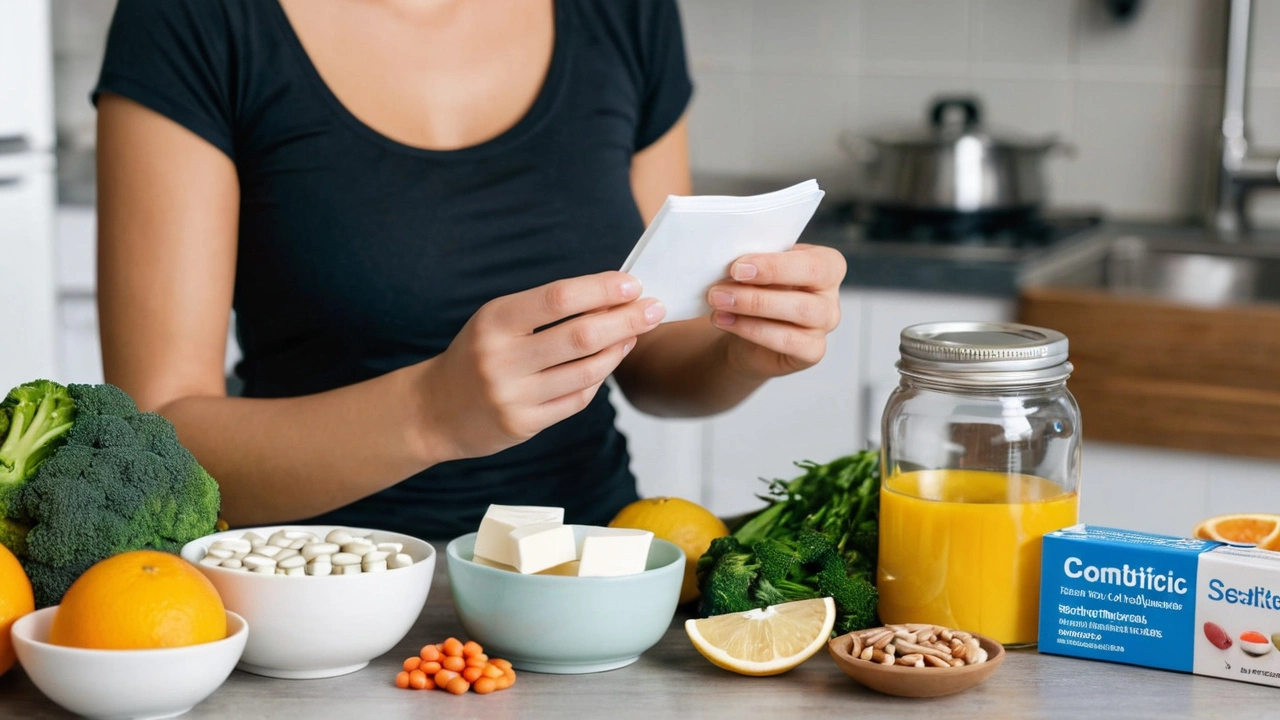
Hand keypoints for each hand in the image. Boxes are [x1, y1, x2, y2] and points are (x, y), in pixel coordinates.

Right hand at [417, 271, 665, 460]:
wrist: (434, 410)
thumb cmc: (477, 354)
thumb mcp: (498, 320)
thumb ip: (546, 309)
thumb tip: (611, 294)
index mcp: (494, 321)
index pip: (558, 298)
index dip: (600, 289)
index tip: (632, 283)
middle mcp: (501, 359)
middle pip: (580, 336)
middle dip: (625, 319)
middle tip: (655, 308)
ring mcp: (513, 396)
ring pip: (586, 372)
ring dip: (619, 349)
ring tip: (635, 333)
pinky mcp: (523, 425)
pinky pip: (577, 400)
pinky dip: (599, 378)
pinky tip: (610, 360)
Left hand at [705, 243, 846, 379]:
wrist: (748, 329)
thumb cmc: (757, 289)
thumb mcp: (757, 269)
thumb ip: (755, 263)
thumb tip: (730, 262)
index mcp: (826, 262)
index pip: (813, 261)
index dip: (775, 265)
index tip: (737, 267)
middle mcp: (831, 293)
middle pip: (807, 287)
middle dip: (761, 286)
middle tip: (719, 289)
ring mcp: (825, 323)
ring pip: (799, 312)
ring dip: (751, 307)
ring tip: (717, 302)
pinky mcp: (813, 350)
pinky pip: (787, 340)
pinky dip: (751, 330)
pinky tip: (725, 321)